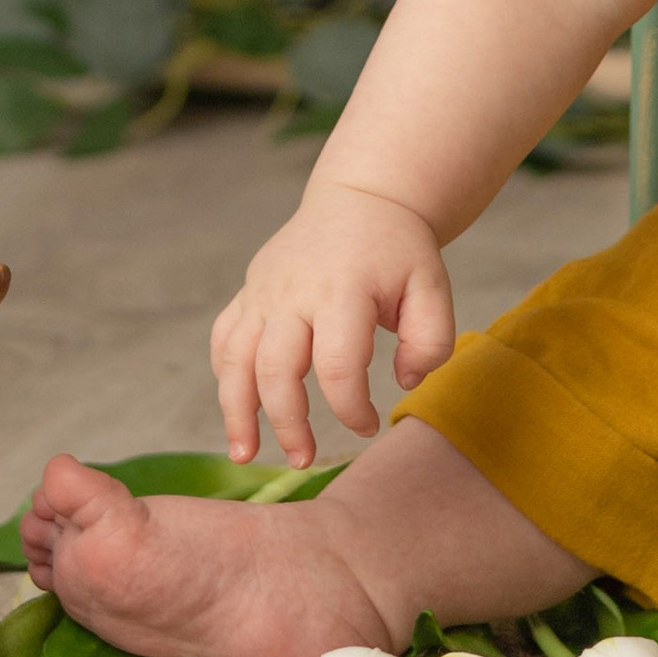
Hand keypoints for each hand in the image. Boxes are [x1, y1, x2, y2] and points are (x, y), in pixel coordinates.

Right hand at [210, 181, 457, 468]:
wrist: (361, 197)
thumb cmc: (399, 251)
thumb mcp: (433, 286)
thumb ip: (430, 340)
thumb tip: (402, 382)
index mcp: (343, 290)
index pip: (338, 365)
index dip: (351, 409)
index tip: (367, 426)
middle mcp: (293, 291)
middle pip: (275, 369)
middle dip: (287, 424)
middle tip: (304, 459)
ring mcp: (264, 290)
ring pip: (235, 360)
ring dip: (237, 413)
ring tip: (246, 455)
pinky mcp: (249, 291)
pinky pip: (224, 340)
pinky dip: (225, 378)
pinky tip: (237, 410)